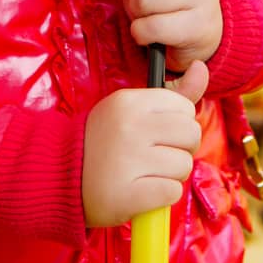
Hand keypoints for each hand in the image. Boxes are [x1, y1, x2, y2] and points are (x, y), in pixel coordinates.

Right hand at [82, 64, 208, 227]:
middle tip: (158, 156)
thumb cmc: (104, 141)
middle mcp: (129, 127)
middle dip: (181, 149)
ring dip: (171, 175)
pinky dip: (162, 195)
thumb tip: (201, 67)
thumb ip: (173, 92)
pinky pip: (172, 192)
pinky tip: (143, 191)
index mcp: (129, 102)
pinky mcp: (128, 194)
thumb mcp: (131, 109)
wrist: (61, 177)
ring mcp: (128, 161)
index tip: (159, 133)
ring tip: (147, 174)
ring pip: (184, 165)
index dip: (177, 124)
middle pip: (191, 134)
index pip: (184, 108)